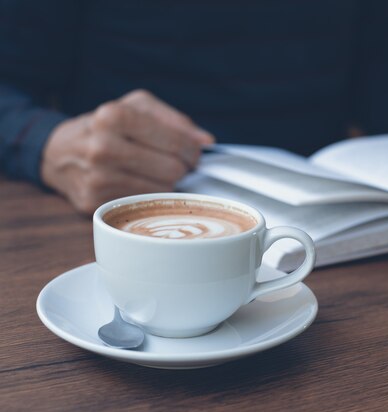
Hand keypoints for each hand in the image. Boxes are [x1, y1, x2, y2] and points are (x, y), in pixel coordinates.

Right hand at [41, 89, 213, 213]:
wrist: (58, 152)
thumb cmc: (107, 126)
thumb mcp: (137, 107)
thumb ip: (175, 120)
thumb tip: (206, 141)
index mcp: (112, 116)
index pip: (176, 143)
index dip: (191, 151)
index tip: (192, 153)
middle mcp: (101, 147)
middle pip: (173, 170)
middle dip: (181, 168)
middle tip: (176, 164)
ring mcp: (96, 178)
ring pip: (162, 191)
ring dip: (166, 183)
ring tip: (155, 172)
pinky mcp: (93, 204)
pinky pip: (143, 206)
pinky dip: (147, 196)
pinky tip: (138, 184)